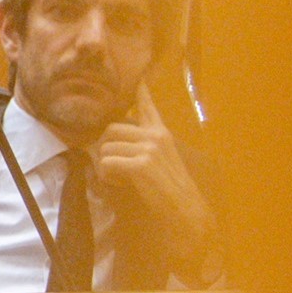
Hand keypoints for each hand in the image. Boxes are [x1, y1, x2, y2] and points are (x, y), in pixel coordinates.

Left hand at [95, 83, 218, 278]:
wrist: (188, 215)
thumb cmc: (170, 193)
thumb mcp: (159, 163)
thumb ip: (140, 149)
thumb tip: (107, 143)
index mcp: (161, 135)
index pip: (147, 107)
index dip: (141, 93)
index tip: (140, 77)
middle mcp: (156, 136)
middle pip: (109, 129)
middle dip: (103, 149)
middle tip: (112, 168)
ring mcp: (150, 148)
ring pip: (105, 147)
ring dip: (104, 165)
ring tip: (118, 179)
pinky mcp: (142, 164)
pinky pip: (106, 163)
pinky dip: (106, 176)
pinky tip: (118, 184)